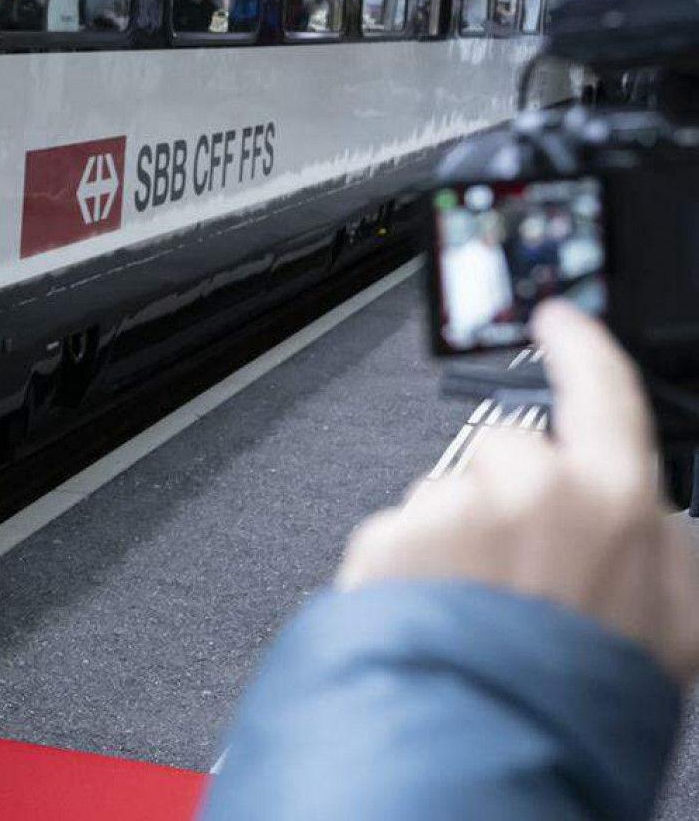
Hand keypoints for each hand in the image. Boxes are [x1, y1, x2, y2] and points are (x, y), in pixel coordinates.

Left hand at [337, 300, 698, 682]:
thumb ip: (672, 556)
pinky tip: (435, 618)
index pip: (602, 392)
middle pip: (509, 452)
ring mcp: (454, 511)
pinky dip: (408, 572)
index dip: (582, 348)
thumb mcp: (678, 628)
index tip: (560, 317)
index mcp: (610, 500)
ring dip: (455, 539)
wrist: (489, 741)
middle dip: (507, 495)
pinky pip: (398, 536)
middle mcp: (529, 488)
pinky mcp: (389, 538)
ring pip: (447, 497)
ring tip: (476, 612)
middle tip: (520, 573)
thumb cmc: (583, 691)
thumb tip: (663, 527)